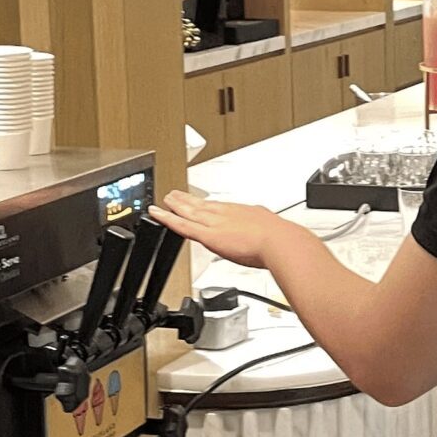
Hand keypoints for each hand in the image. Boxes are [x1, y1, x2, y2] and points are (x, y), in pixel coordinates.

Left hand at [151, 191, 285, 268]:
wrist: (279, 242)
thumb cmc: (279, 238)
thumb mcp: (271, 227)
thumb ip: (263, 230)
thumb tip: (267, 231)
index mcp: (241, 212)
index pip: (216, 206)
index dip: (204, 203)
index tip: (197, 200)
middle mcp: (225, 214)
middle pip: (200, 205)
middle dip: (186, 200)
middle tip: (173, 194)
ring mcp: (214, 223)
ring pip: (188, 212)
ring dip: (175, 206)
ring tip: (164, 201)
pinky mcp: (207, 235)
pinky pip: (181, 225)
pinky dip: (167, 218)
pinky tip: (157, 214)